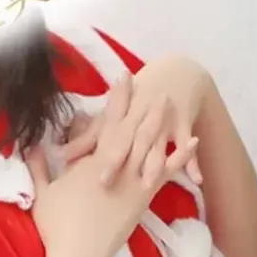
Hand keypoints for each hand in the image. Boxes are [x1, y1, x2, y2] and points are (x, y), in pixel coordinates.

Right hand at [26, 74, 198, 256]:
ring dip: (161, 121)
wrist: (78, 256)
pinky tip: (194, 142)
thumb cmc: (58, 226)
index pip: (108, 123)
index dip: (117, 99)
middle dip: (141, 103)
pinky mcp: (144, 198)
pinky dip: (181, 156)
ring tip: (170, 101)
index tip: (123, 78)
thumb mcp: (43, 193)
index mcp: (92, 161)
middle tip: (153, 81)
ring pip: (150, 144)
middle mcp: (116, 166)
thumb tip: (31, 146)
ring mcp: (133, 181)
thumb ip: (38, 167)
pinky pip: (166, 172)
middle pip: (132, 127)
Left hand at [60, 56, 209, 187]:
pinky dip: (193, 161)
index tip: (80, 170)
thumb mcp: (113, 116)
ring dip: (154, 162)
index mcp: (121, 116)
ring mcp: (164, 121)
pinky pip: (187, 144)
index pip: (106, 137)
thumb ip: (87, 139)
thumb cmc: (136, 100)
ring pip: (158, 143)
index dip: (93, 152)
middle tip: (105, 184)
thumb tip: (59, 155)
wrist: (175, 73)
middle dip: (118, 160)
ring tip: (148, 183)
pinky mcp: (184, 124)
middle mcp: (141, 116)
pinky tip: (196, 180)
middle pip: (128, 141)